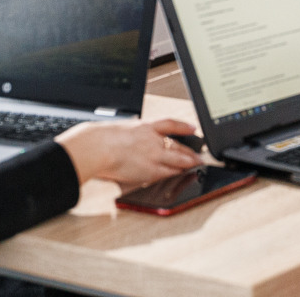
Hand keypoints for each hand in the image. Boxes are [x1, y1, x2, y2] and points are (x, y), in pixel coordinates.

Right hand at [56, 118, 201, 185]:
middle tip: (200, 155)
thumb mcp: (123, 128)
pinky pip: (167, 173)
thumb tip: (136, 136)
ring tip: (196, 165)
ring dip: (188, 163)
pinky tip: (180, 175)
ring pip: (177, 160)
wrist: (99, 147)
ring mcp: (154, 155)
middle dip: (190, 151)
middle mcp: (153, 140)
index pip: (170, 124)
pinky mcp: (150, 170)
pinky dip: (175, 173)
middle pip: (178, 146)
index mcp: (146, 126)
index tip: (194, 127)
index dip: (184, 126)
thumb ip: (134, 134)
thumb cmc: (104, 138)